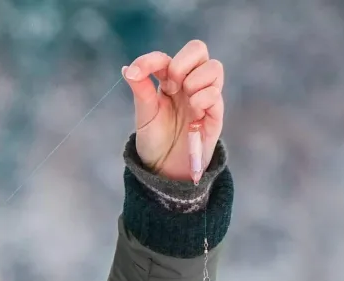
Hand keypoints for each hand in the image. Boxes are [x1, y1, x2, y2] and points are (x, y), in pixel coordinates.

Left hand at [122, 40, 224, 180]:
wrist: (164, 169)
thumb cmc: (154, 140)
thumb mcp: (144, 114)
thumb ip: (140, 89)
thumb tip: (127, 68)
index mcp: (170, 80)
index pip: (168, 56)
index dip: (152, 60)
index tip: (135, 74)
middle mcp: (190, 84)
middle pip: (198, 49)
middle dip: (181, 64)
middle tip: (170, 87)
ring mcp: (205, 97)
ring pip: (214, 67)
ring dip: (194, 81)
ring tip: (185, 101)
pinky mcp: (215, 114)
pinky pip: (216, 94)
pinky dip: (202, 99)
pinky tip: (193, 114)